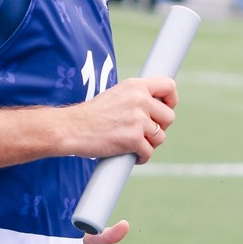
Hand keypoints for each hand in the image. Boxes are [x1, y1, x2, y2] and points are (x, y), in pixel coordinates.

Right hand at [58, 76, 176, 162]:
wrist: (71, 128)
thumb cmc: (91, 115)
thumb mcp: (116, 95)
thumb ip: (136, 98)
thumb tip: (157, 108)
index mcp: (136, 86)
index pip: (169, 86)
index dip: (171, 100)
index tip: (165, 109)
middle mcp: (140, 100)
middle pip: (169, 116)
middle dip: (159, 127)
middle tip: (144, 132)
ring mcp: (138, 120)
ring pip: (160, 137)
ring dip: (150, 144)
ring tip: (135, 144)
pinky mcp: (133, 139)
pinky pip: (148, 152)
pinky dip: (142, 157)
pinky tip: (132, 156)